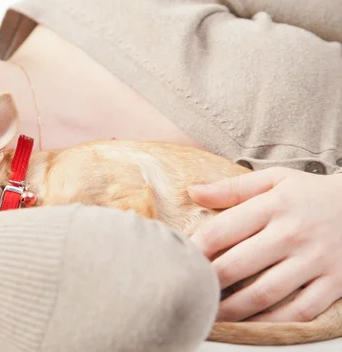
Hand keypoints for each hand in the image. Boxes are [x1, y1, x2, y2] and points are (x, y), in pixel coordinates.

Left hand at [189, 167, 341, 322]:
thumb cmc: (310, 193)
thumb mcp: (274, 180)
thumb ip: (232, 188)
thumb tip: (193, 192)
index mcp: (273, 205)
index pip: (222, 230)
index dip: (195, 249)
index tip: (179, 259)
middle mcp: (292, 233)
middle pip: (238, 264)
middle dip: (208, 282)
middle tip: (189, 291)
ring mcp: (315, 260)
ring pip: (265, 293)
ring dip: (232, 309)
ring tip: (210, 313)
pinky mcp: (334, 282)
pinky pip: (300, 310)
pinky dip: (272, 322)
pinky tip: (250, 324)